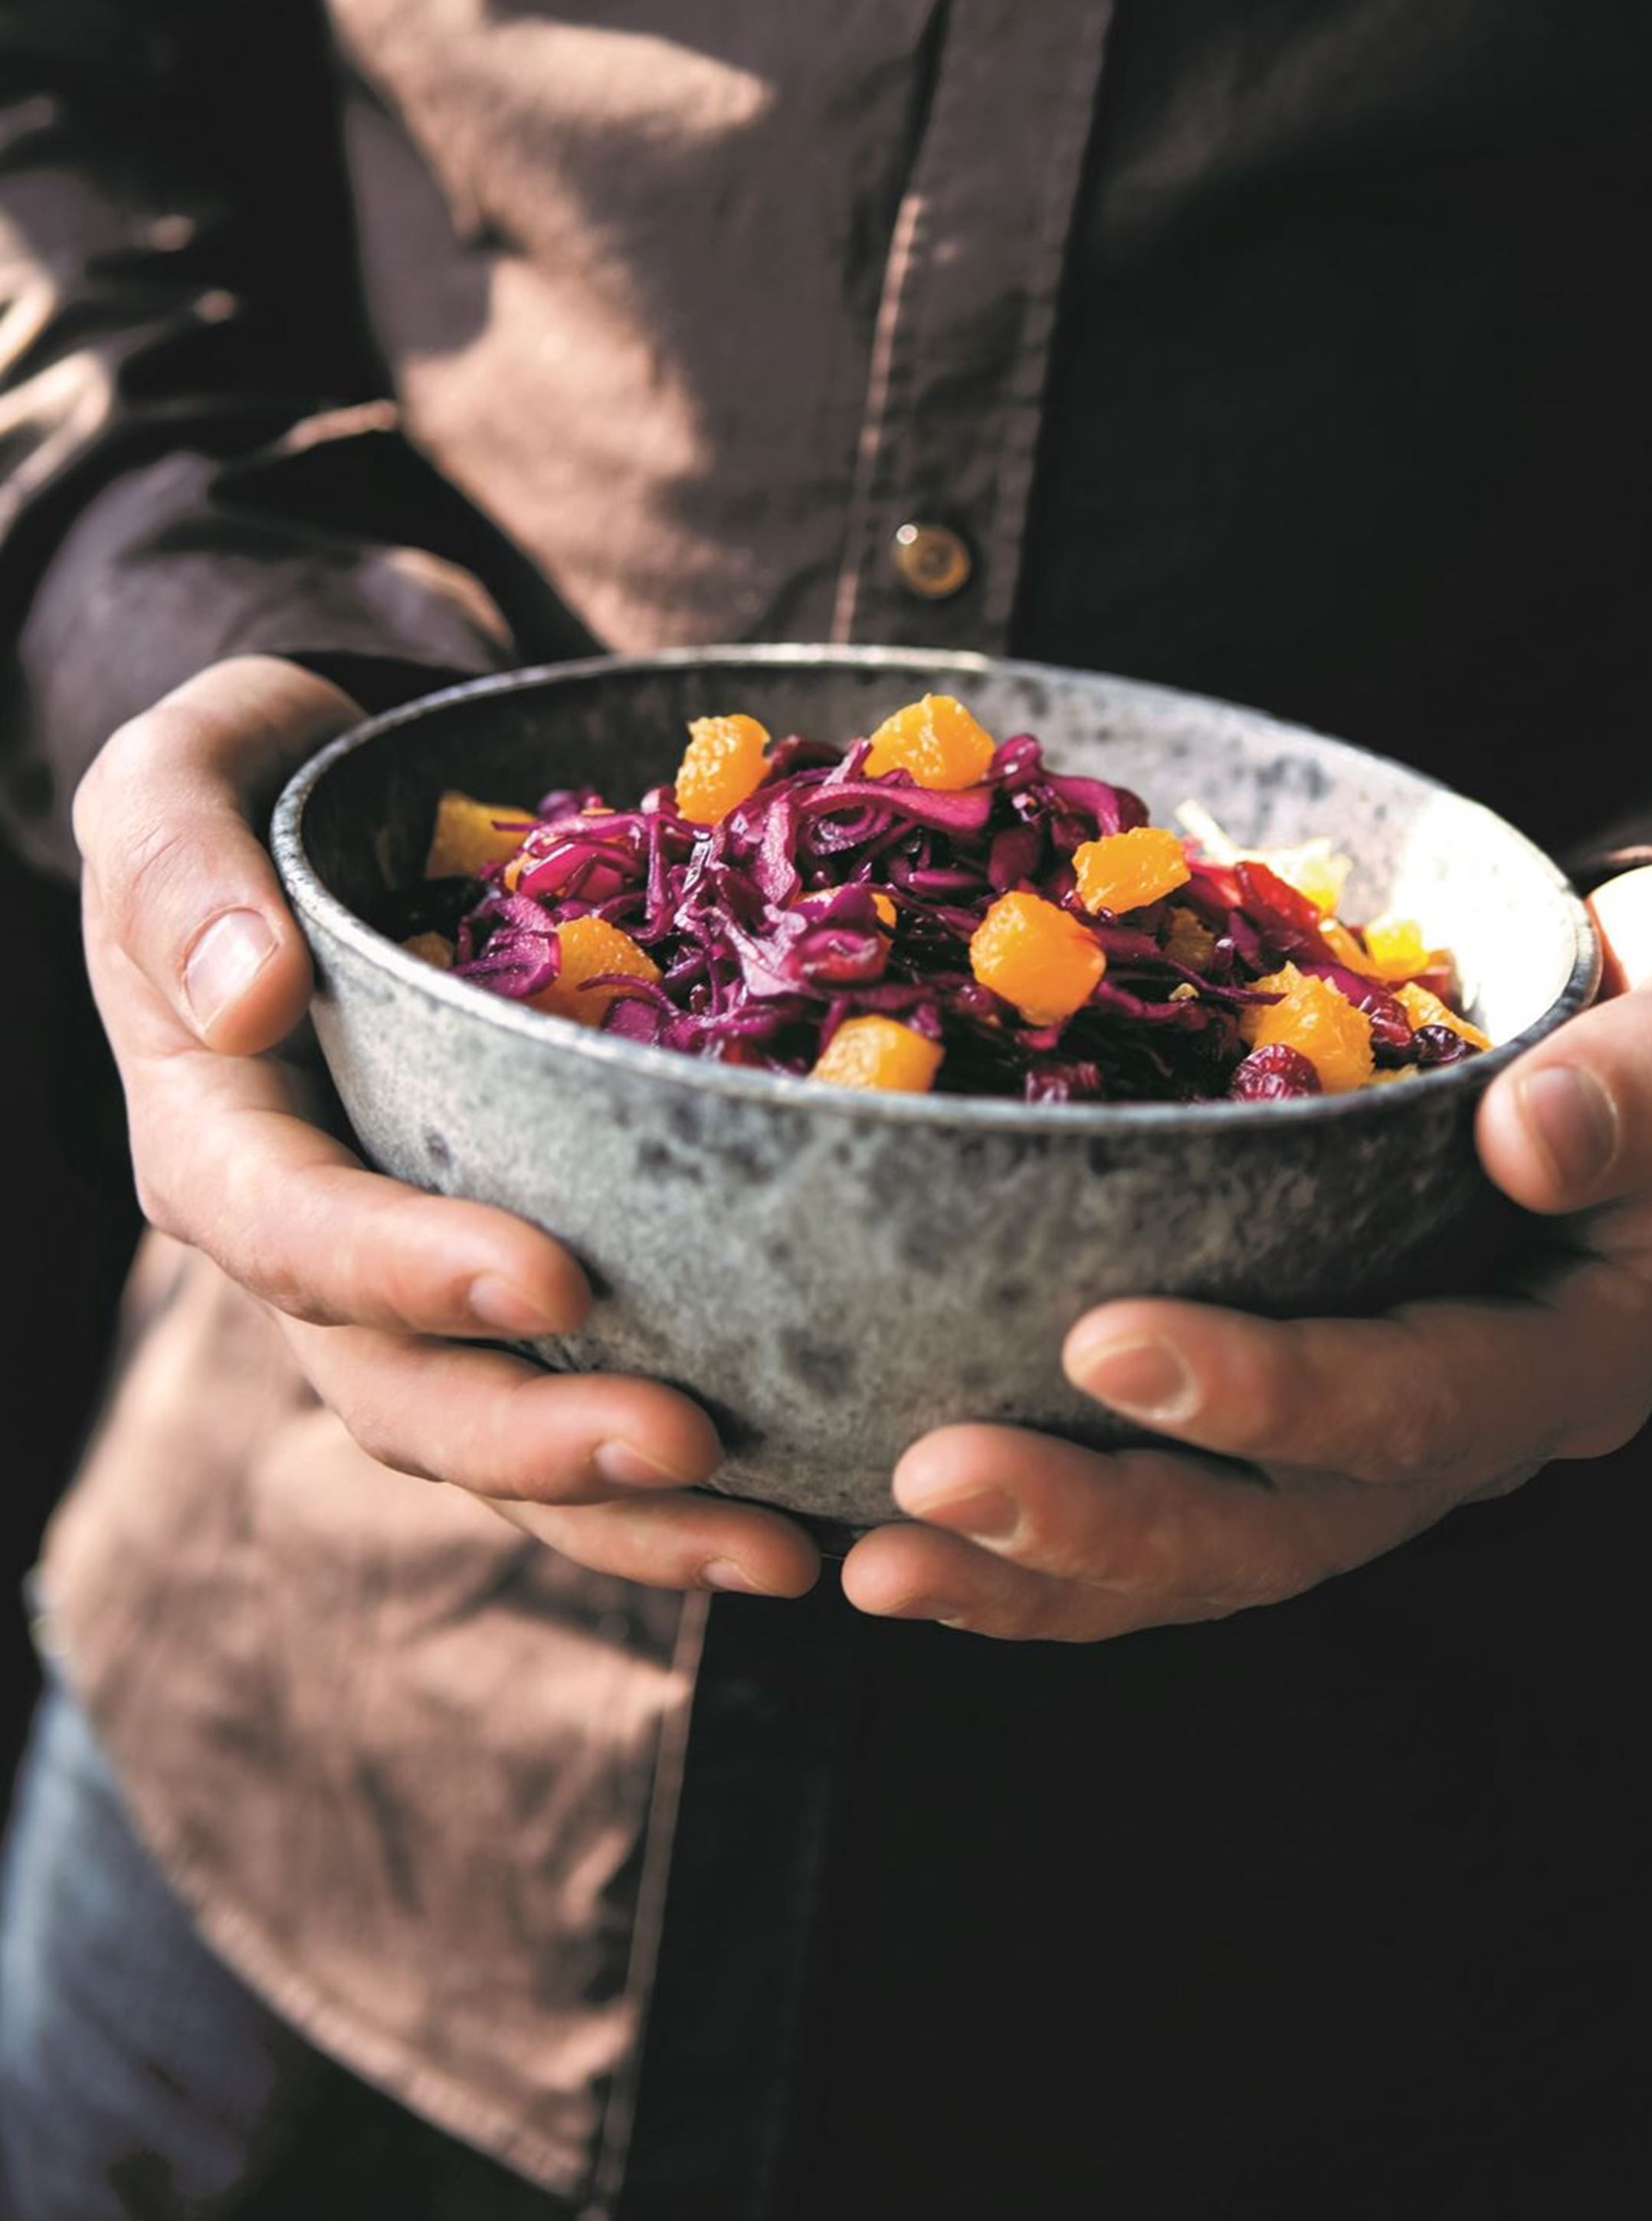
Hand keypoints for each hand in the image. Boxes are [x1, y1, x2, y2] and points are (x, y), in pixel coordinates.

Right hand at [73, 655, 818, 1598]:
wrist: (329, 799)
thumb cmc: (250, 779)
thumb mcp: (176, 779)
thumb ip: (181, 871)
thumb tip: (247, 993)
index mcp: (217, 1140)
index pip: (295, 1236)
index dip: (409, 1272)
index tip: (552, 1277)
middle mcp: (309, 1245)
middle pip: (401, 1389)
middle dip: (539, 1439)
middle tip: (694, 1447)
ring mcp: (408, 1284)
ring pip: (494, 1443)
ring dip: (626, 1514)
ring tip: (781, 1547)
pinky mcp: (503, 1283)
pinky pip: (570, 1396)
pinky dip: (669, 1479)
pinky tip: (800, 1504)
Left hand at [841, 861, 1651, 1639]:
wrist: (1640, 1032)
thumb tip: (1531, 1139)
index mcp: (1570, 1351)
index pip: (1420, 1405)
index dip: (1271, 1395)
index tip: (1105, 1340)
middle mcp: (1462, 1432)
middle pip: (1282, 1530)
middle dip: (1104, 1521)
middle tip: (928, 1480)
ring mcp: (1366, 1444)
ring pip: (1201, 1557)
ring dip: (1035, 1571)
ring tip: (874, 1557)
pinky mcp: (1281, 1420)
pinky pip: (1158, 1512)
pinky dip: (1030, 1548)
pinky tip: (890, 1542)